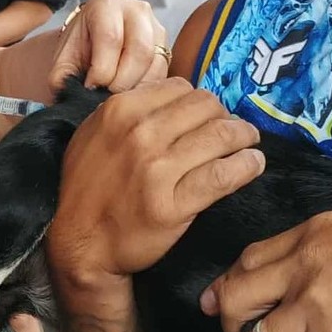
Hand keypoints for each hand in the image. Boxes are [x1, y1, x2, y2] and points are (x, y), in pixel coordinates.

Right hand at [47, 79, 263, 282]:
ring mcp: (156, 169)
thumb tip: (174, 99)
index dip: (200, 102)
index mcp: (120, 110)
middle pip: (206, 106)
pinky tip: (252, 165)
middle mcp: (139, 133)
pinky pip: (224, 175)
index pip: (181, 88)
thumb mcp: (94, 135)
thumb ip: (128, 113)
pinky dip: (247, 166)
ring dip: (244, 136)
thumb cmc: (87, 189)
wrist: (79, 244)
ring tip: (249, 144)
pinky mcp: (173, 204)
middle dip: (225, 116)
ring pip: (221, 135)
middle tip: (233, 131)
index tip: (207, 117)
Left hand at [49, 0, 169, 93]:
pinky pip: (163, 74)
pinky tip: (128, 95)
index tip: (90, 87)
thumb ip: (63, 77)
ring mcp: (156, 27)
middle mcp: (136, 10)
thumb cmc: (79, 48)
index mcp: (106, 4)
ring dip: (136, 88)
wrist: (91, 41)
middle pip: (139, 50)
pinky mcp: (165, 48)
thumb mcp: (63, 58)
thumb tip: (72, 98)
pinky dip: (146, 90)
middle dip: (121, 82)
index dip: (100, 70)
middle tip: (106, 96)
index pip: (110, 38)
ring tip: (116, 97)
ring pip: (155, 64)